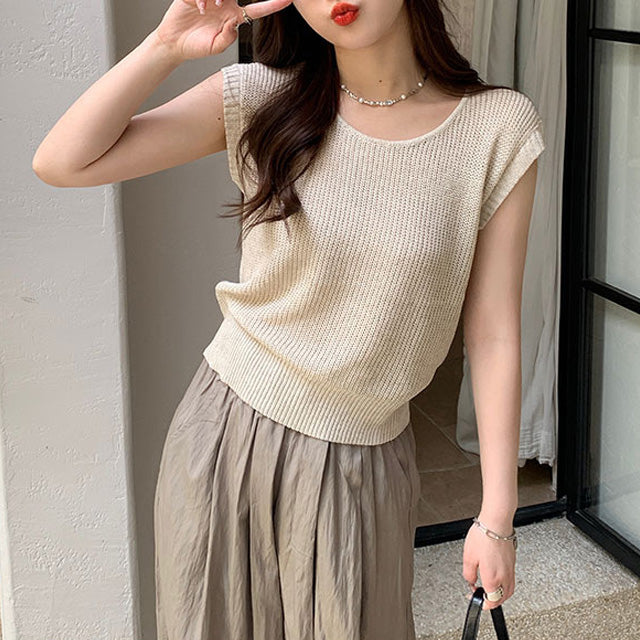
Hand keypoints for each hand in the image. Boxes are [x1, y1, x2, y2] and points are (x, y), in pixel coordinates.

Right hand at [154, 0, 293, 62]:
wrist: (174, 43)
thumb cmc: (196, 47)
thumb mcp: (215, 47)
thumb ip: (228, 37)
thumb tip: (235, 23)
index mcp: (234, 17)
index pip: (257, 9)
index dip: (273, 5)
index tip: (288, 0)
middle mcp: (225, 4)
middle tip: (226, 3)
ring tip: (211, 7)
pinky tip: (199, 7)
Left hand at [462, 518, 515, 610]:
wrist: (496, 523)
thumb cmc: (483, 536)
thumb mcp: (468, 557)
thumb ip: (468, 574)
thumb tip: (470, 581)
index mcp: (493, 578)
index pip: (491, 601)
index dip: (482, 603)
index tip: (475, 597)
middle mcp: (505, 577)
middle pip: (502, 599)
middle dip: (491, 601)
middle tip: (482, 595)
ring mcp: (510, 570)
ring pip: (509, 591)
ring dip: (500, 594)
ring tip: (490, 589)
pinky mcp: (512, 562)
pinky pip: (511, 580)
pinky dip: (504, 584)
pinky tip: (497, 577)